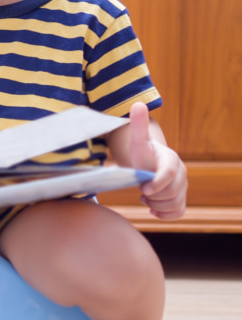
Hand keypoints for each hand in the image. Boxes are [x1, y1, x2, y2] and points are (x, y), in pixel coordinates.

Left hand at [129, 103, 187, 219]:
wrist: (149, 165)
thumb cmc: (142, 153)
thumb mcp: (138, 141)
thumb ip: (138, 124)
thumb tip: (137, 103)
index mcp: (171, 159)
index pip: (169, 173)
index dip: (157, 183)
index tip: (144, 189)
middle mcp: (181, 174)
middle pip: (172, 192)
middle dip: (154, 196)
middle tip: (141, 191)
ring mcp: (183, 188)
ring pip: (175, 204)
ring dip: (157, 206)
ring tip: (145, 199)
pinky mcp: (180, 200)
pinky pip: (179, 212)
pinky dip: (166, 215)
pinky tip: (152, 209)